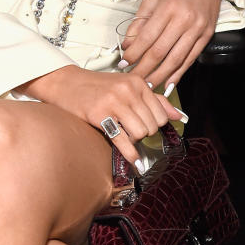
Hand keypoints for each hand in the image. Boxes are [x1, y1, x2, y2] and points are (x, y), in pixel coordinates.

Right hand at [18, 64, 184, 171]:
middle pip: (151, 125)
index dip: (154, 125)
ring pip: (140, 133)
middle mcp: (128, 90)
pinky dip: (130, 154)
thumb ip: (155, 100)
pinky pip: (122, 139)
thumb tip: (179, 116)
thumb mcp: (128, 86)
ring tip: (123, 134)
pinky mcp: (99, 114)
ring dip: (134, 140)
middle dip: (144, 133)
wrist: (65, 83)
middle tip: (130, 130)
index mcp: (138, 82)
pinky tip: (135, 161)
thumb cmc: (97, 87)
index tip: (144, 125)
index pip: (161, 114)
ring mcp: (114, 102)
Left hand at [117, 0, 222, 92]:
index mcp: (168, 7)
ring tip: (147, 86)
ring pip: (176, 59)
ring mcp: (198, 29)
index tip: (123, 63)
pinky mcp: (207, 35)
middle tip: (132, 80)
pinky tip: (167, 82)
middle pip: (160, 52)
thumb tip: (128, 45)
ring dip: (160, 75)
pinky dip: (178, 73)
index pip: (147, 37)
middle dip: (144, 69)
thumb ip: (140, 22)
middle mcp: (184, 19)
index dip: (134, 54)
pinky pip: (190, 59)